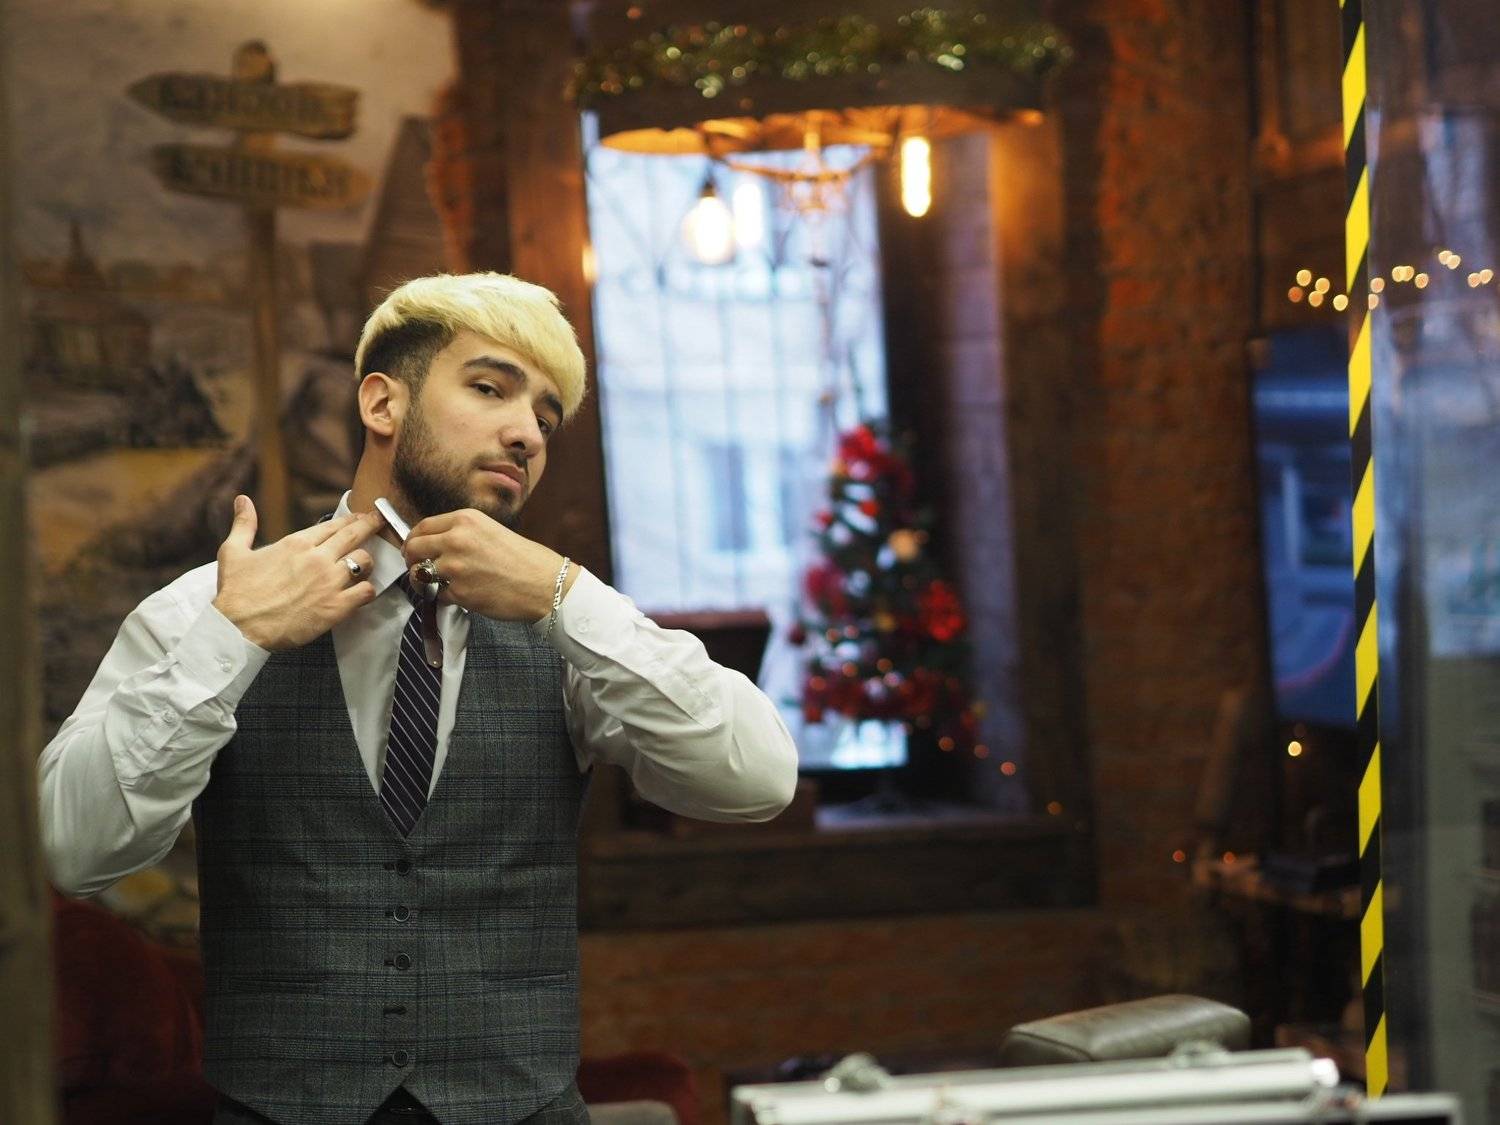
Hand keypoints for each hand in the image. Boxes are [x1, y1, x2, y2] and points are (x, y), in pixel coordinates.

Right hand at [212, 495, 383, 649]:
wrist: (238, 629)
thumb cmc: (236, 593)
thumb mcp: (233, 552)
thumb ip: (244, 524)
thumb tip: (243, 500)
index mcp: (296, 544)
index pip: (333, 525)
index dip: (350, 519)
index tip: (360, 517)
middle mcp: (317, 558)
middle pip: (354, 535)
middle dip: (370, 525)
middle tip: (380, 521)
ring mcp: (329, 582)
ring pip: (364, 562)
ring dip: (368, 563)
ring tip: (366, 566)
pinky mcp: (336, 607)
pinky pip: (366, 592)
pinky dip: (368, 591)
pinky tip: (364, 592)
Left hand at [403, 508, 575, 621]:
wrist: (545, 584)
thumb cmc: (526, 560)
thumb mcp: (492, 531)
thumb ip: (463, 534)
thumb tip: (436, 545)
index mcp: (466, 520)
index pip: (422, 526)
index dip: (414, 540)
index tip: (414, 549)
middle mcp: (457, 539)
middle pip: (413, 548)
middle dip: (411, 561)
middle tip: (419, 569)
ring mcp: (455, 566)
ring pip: (418, 574)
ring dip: (423, 582)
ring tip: (436, 586)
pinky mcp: (458, 591)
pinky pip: (436, 595)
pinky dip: (443, 597)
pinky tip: (459, 596)